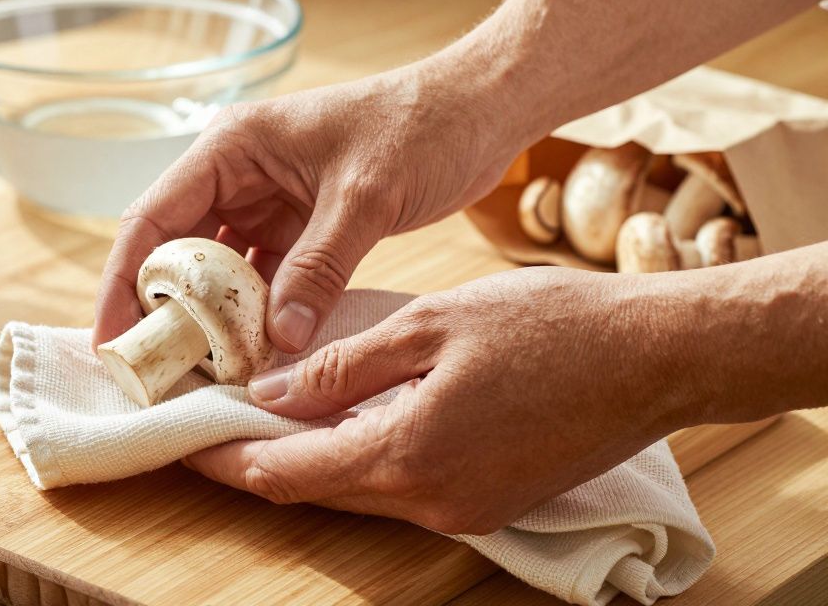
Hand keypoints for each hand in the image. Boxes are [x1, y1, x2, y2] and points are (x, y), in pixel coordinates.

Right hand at [94, 61, 527, 352]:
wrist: (480, 110)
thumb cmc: (422, 127)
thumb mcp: (366, 196)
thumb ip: (319, 267)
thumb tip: (279, 342)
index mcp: (233, 147)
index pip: (154, 218)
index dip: (124, 281)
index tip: (111, 339)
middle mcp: (239, 174)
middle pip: (176, 250)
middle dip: (162, 310)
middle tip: (152, 373)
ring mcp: (268, 202)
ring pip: (217, 271)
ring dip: (210, 320)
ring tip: (197, 376)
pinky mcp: (300, 227)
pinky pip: (261, 279)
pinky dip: (254, 317)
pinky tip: (253, 357)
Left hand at [183, 267, 706, 534]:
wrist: (657, 357)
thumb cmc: (551, 327)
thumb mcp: (431, 326)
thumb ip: (343, 366)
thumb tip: (270, 393)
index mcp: (407, 456)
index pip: (284, 473)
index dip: (225, 456)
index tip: (179, 436)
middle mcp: (430, 502)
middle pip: (314, 492)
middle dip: (256, 460)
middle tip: (209, 420)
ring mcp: (464, 509)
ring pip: (356, 491)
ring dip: (306, 460)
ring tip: (260, 415)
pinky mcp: (488, 501)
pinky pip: (399, 487)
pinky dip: (357, 459)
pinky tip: (337, 421)